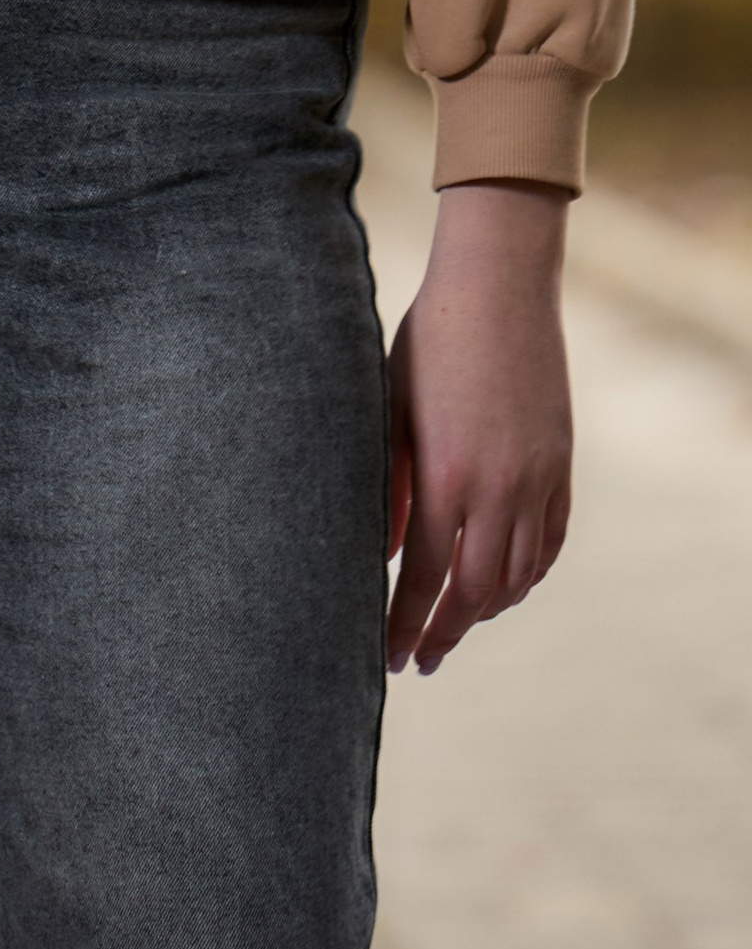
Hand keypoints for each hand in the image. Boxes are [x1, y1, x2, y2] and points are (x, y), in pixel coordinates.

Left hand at [385, 178, 573, 675]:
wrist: (497, 288)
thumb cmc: (427, 340)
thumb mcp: (391, 408)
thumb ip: (390, 487)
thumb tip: (387, 553)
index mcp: (446, 476)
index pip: (427, 579)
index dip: (406, 625)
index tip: (390, 660)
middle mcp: (498, 489)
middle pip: (477, 593)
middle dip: (446, 633)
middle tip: (422, 659)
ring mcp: (537, 479)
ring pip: (519, 575)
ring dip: (487, 608)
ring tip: (457, 623)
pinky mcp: (561, 465)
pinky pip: (550, 541)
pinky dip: (529, 573)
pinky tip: (507, 584)